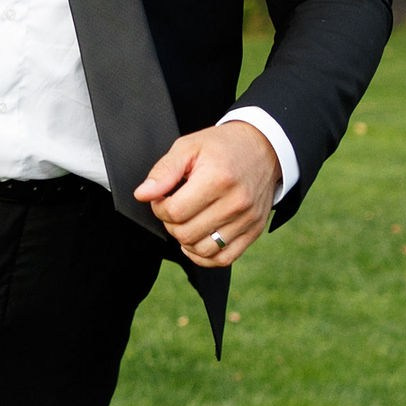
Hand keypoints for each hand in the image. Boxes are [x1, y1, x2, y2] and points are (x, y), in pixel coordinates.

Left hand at [134, 119, 278, 266]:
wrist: (263, 148)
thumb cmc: (222, 147)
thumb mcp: (189, 147)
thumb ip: (164, 172)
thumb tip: (143, 195)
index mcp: (218, 178)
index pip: (175, 212)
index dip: (159, 207)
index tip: (163, 197)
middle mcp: (236, 202)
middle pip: (186, 233)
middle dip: (171, 223)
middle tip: (175, 207)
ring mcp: (247, 219)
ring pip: (203, 250)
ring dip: (186, 240)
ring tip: (187, 221)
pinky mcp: (254, 230)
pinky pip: (224, 258)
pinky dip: (205, 256)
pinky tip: (198, 239)